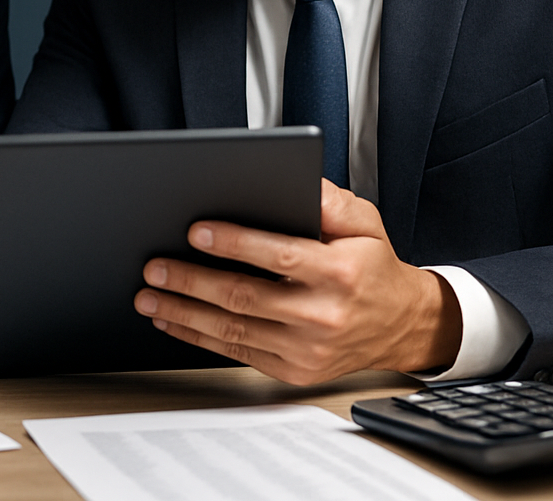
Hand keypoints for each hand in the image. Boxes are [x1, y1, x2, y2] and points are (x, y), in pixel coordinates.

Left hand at [133, 180, 461, 384]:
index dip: (234, 243)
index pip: (279, 254)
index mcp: (341, 272)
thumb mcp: (364, 222)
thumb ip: (329, 201)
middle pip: (245, 296)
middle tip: (156, 267)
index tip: (196, 232)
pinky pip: (237, 353)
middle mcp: (324, 315)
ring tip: (150, 295)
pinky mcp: (295, 370)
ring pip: (234, 330)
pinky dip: (199, 337)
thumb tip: (293, 182)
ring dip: (184, 312)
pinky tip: (174, 319)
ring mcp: (308, 348)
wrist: (401, 325)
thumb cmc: (374, 268)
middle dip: (193, 281)